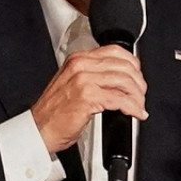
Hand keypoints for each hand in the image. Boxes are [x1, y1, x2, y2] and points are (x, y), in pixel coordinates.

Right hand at [31, 46, 147, 153]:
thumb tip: (118, 78)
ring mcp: (83, 81)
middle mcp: (81, 66)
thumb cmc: (54, 112)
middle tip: (141, 94)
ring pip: (124, 81)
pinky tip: (135, 113)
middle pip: (123, 65)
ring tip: (139, 106)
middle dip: (139, 82)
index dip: (133, 64)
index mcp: (78, 60)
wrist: (39, 129)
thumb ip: (93, 76)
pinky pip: (119, 99)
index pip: (115, 51)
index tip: (138, 76)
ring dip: (137, 96)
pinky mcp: (87, 98)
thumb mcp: (72, 84)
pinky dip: (132, 107)